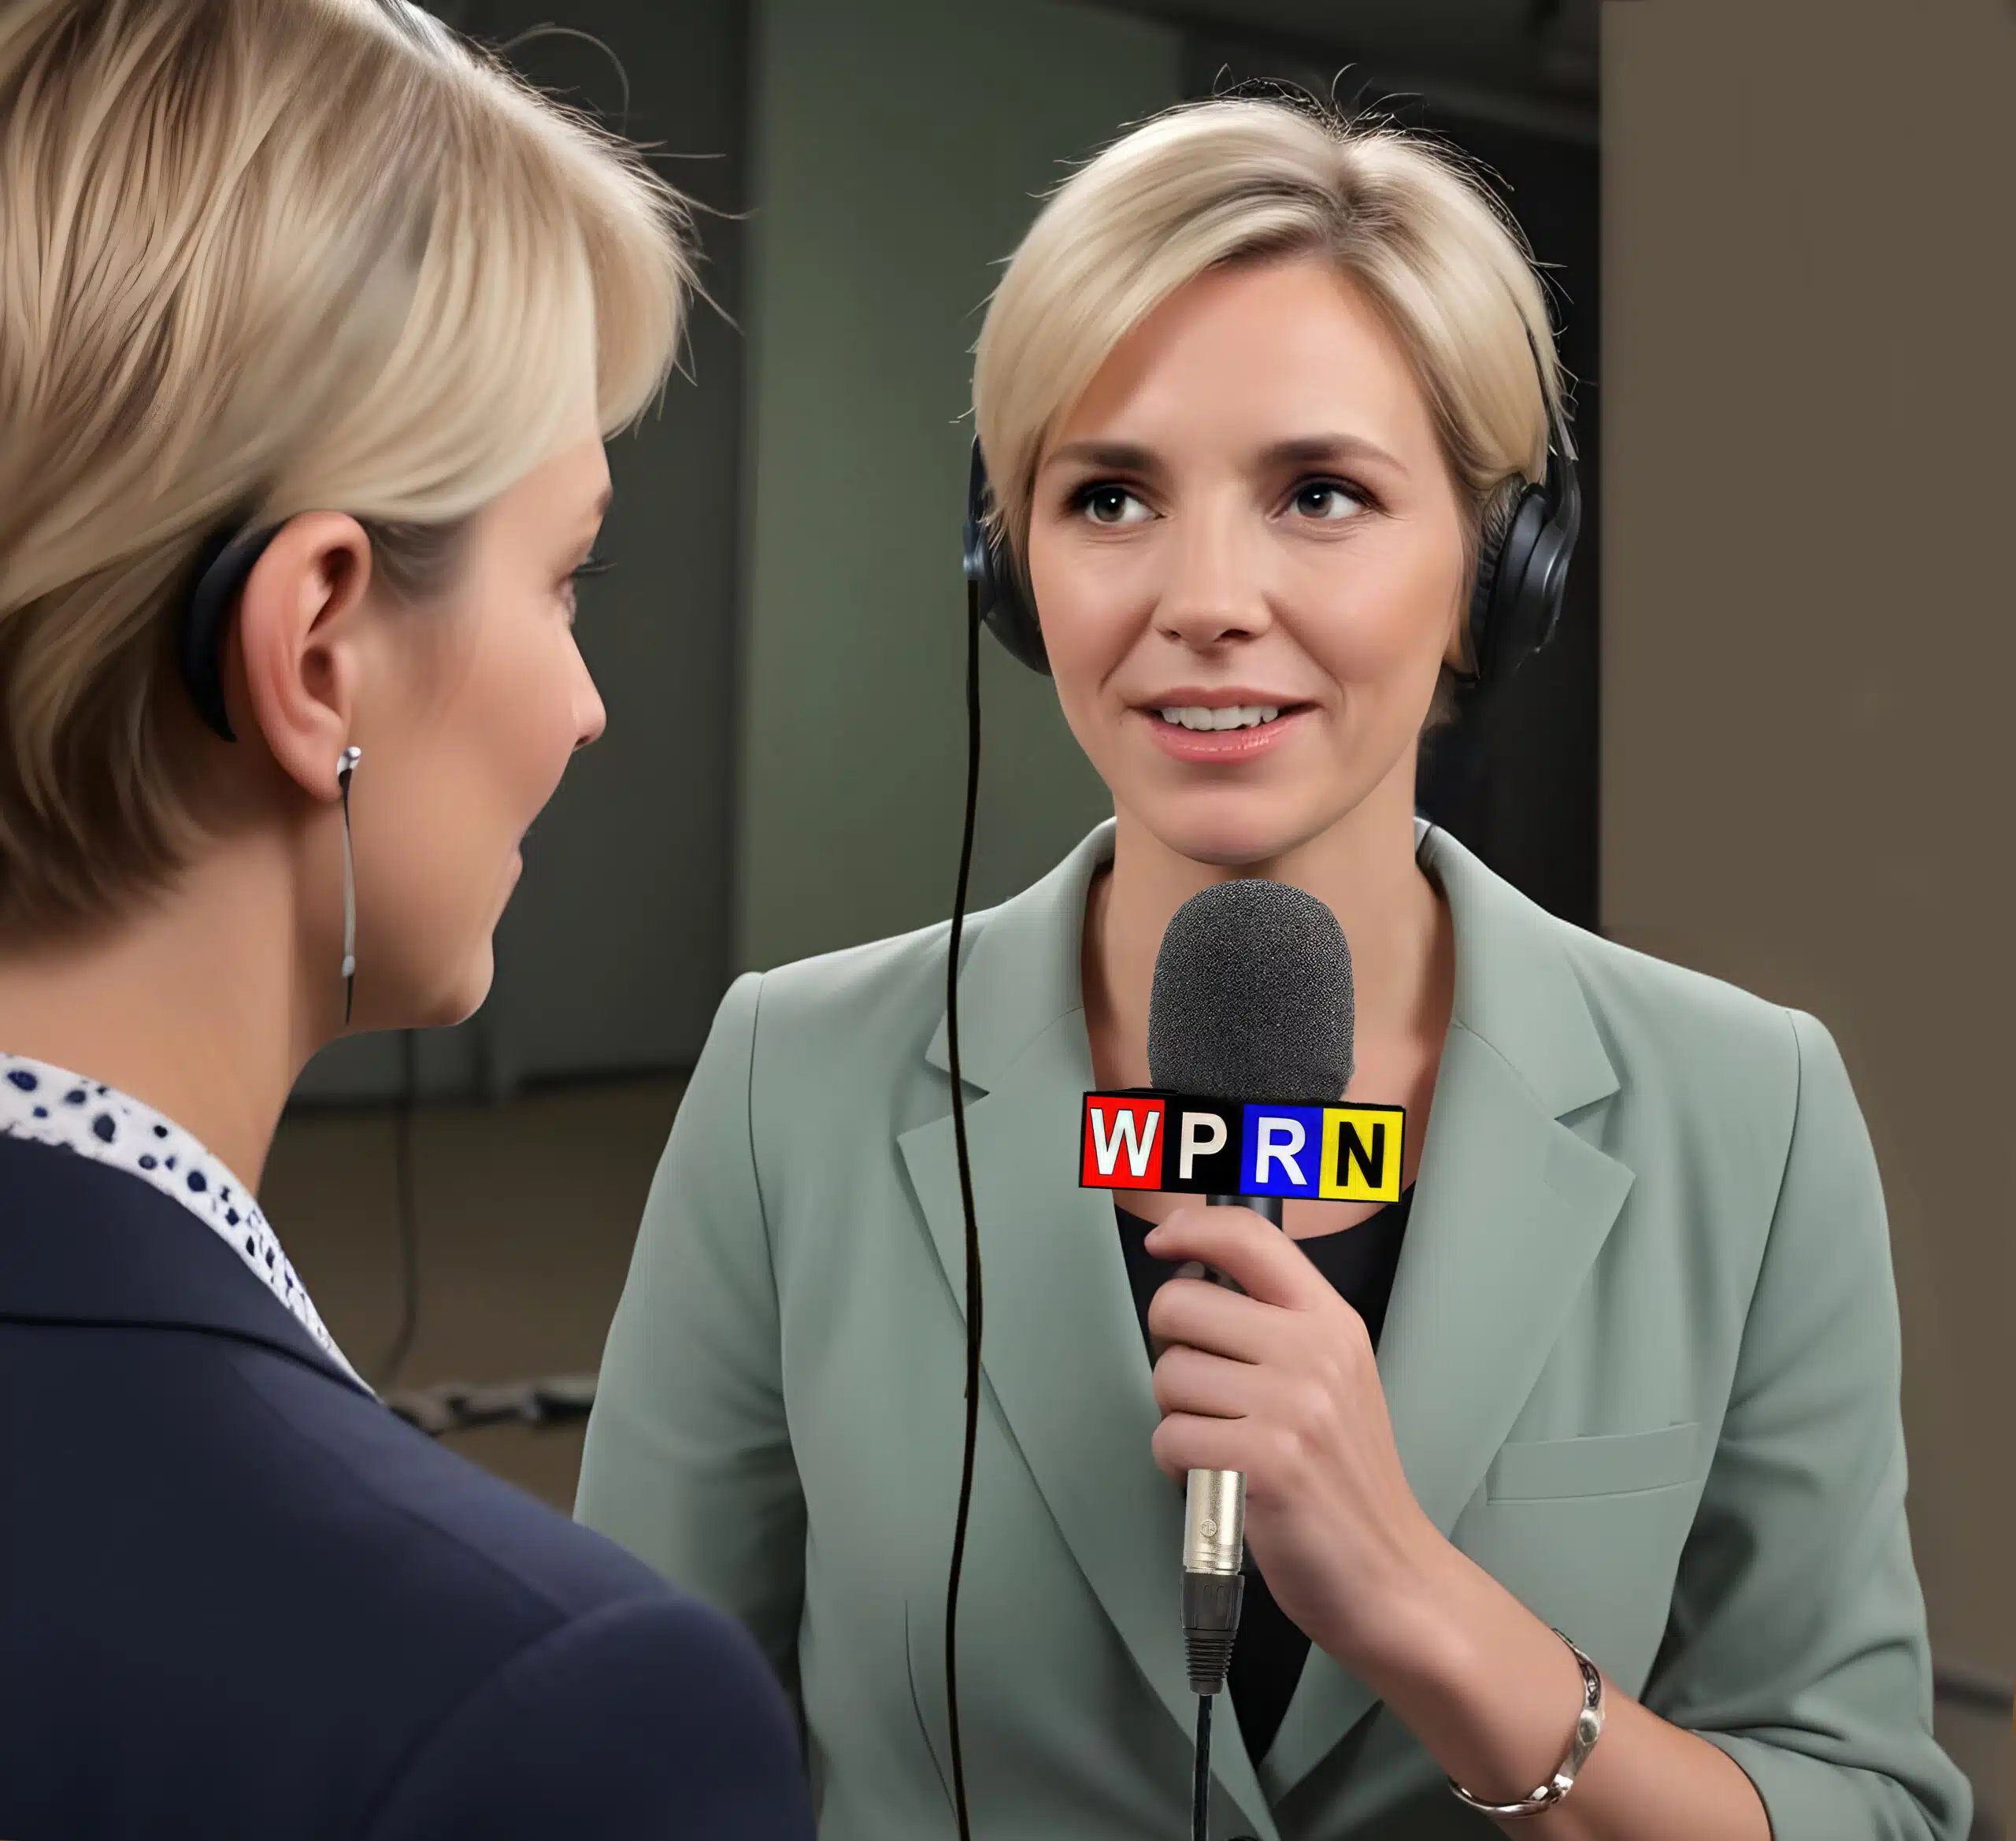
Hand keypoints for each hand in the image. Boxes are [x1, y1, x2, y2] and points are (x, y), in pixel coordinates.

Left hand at [1143, 1202, 1448, 1674]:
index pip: (1250, 1237)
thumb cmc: (1346, 1479)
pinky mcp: (1263, 1463)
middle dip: (1172, 1352)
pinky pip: (1169, 1439)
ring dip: (1177, 1418)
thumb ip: (1279, 1325)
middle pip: (1179, 1305)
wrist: (1393, 1577)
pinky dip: (1178, 1468)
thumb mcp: (1335, 1377)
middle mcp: (1313, 1352)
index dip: (1191, 1228)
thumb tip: (1194, 1281)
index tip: (1163, 1244)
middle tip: (1208, 1396)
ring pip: (1167, 1376)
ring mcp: (1291, 1407)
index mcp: (1330, 1321)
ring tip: (1225, 1445)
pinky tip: (1221, 1480)